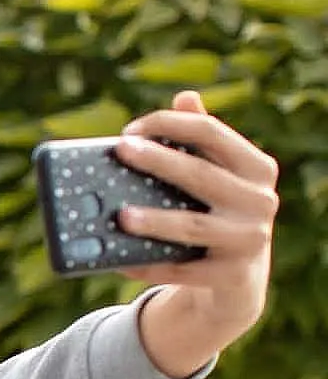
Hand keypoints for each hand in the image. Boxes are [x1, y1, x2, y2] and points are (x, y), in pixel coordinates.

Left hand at [114, 89, 278, 378]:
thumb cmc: (218, 215)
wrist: (238, 281)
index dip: (169, 126)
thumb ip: (203, 140)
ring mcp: (249, 240)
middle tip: (120, 150)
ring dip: (153, 221)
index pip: (211, 133)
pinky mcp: (231, 276)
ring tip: (119, 216)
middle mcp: (260, 201)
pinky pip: (182, 270)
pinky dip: (148, 264)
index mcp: (257, 168)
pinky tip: (119, 259)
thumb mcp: (219, 177)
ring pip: (191, 227)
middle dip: (158, 160)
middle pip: (200, 175)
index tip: (129, 130)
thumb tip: (185, 96)